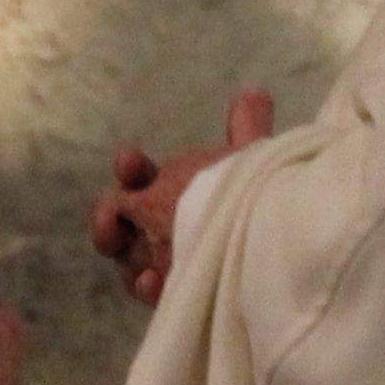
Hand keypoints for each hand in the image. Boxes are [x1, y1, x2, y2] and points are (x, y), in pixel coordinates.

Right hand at [89, 88, 278, 306]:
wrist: (278, 245)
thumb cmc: (257, 200)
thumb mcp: (253, 164)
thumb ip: (248, 129)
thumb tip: (252, 91)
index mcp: (168, 190)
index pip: (135, 177)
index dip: (128, 168)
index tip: (130, 160)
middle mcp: (157, 226)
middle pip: (114, 222)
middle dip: (106, 217)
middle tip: (112, 216)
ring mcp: (161, 261)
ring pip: (126, 260)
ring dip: (126, 259)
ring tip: (136, 261)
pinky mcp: (172, 293)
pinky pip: (148, 292)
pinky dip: (147, 287)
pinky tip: (156, 283)